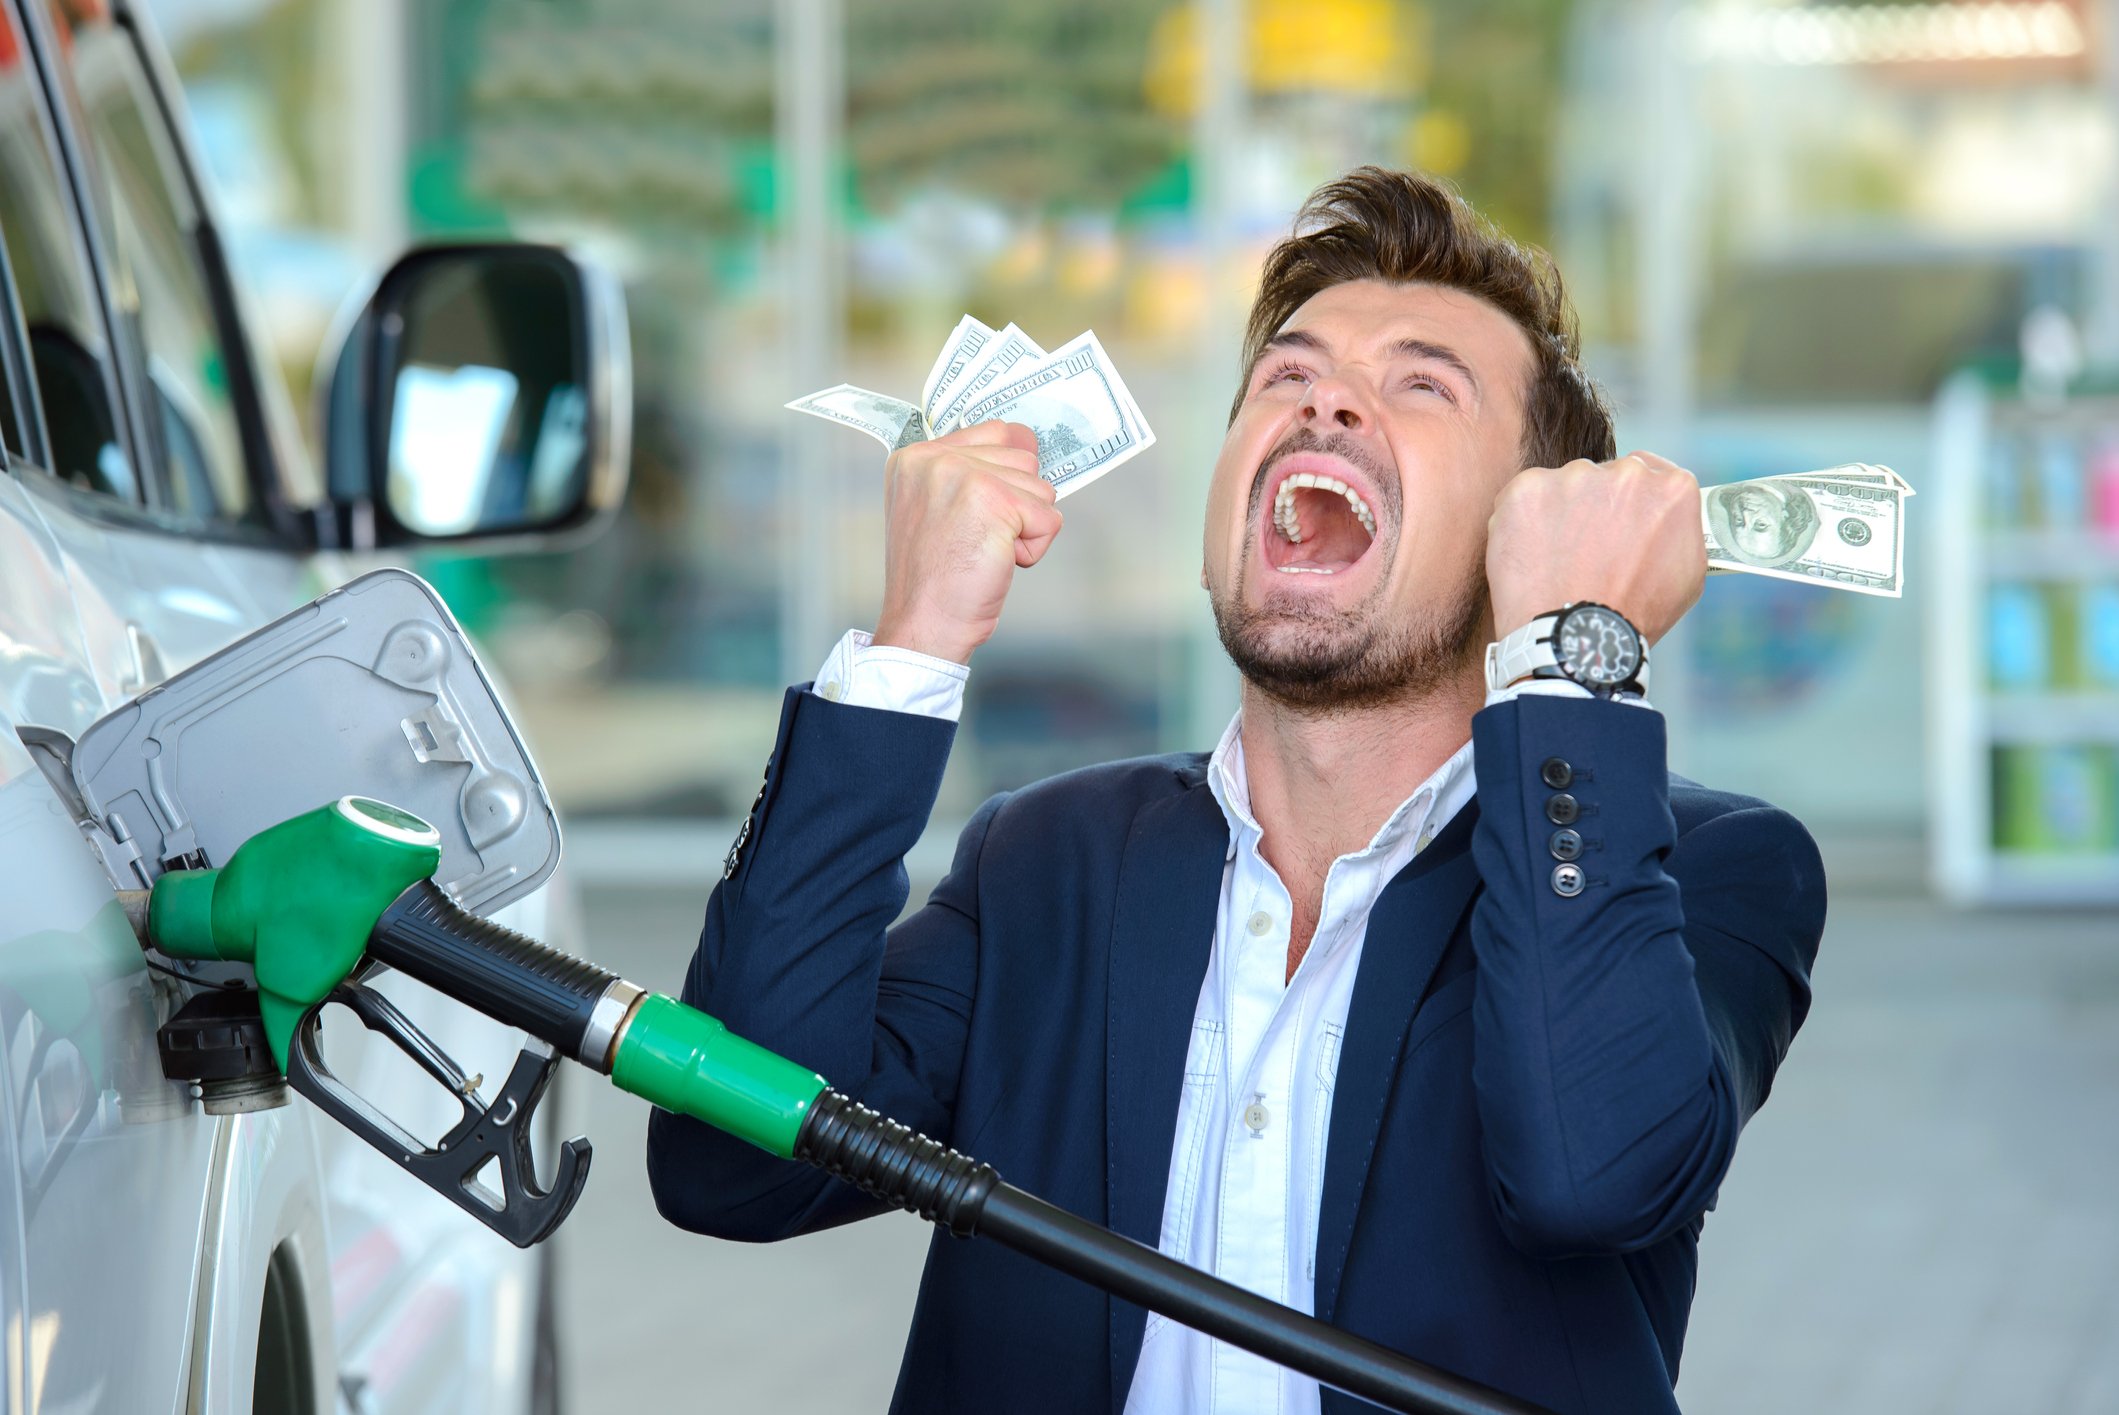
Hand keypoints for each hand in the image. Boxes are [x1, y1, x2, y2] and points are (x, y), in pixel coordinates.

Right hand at [872, 421, 1061, 664]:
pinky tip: (997, 562)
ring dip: (1025, 528)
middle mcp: (936, 458)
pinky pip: (1050, 519)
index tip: (985, 512)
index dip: (1008, 474)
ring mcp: (964, 475)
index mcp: (915, 456)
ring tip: (984, 552)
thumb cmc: (935, 579)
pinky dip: (1034, 549)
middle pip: (1024, 459)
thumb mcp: (936, 510)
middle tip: (976, 540)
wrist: (924, 624)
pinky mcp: (995, 501)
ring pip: (1041, 488)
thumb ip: (970, 472)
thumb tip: (1028, 442)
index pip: (995, 431)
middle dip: (1018, 505)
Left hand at [1486, 451, 1705, 644]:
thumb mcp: (1686, 575)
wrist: (1576, 640)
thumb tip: (1667, 517)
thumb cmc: (1634, 616)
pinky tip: (1530, 556)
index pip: (1650, 472)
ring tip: (1556, 561)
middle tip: (1584, 551)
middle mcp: (1626, 473)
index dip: (1630, 500)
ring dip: (1558, 513)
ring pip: (1563, 485)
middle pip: (1605, 476)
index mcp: (1672, 488)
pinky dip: (1521, 521)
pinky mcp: (1527, 490)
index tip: (1617, 521)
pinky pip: (1523, 498)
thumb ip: (1681, 529)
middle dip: (1596, 505)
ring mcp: (1574, 478)